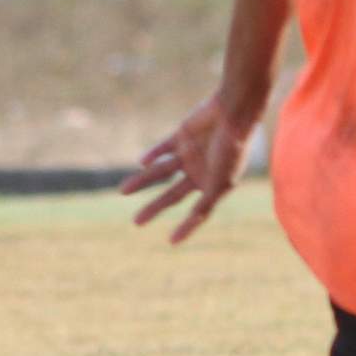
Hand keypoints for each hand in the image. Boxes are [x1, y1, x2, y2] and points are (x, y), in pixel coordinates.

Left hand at [122, 95, 256, 243]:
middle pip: (172, 195)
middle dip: (155, 207)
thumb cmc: (232, 150)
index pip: (198, 212)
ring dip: (142, 181)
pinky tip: (141, 162)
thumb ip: (208, 200)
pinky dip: (152, 155)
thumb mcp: (221, 181)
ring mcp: (190, 155)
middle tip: (137, 222)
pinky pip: (162, 148)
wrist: (233, 114)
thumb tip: (196, 219)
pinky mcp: (182, 137)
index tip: (171, 241)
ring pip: (160, 172)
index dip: (186, 227)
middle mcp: (200, 172)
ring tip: (123, 191)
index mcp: (214, 185)